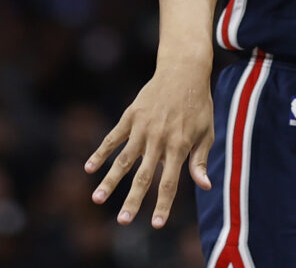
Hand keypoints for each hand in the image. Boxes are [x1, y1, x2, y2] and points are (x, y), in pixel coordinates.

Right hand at [85, 60, 214, 228]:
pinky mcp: (130, 116)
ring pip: (123, 159)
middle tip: (122, 222)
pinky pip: (113, 137)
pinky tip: (89, 168)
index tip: (156, 224)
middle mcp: (159, 139)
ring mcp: (142, 127)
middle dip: (133, 201)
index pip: (170, 182)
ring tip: (97, 199)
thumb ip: (200, 160)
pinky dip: (100, 153)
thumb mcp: (206, 132)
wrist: (184, 70)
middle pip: (143, 176)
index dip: (163, 204)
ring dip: (110, 180)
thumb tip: (204, 186)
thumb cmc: (198, 105)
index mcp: (179, 145)